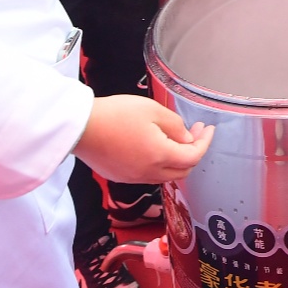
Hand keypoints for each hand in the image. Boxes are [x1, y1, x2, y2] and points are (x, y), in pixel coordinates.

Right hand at [74, 95, 213, 183]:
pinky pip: (149, 175)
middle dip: (194, 152)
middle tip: (195, 132)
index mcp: (159, 156)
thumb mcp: (152, 110)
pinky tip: (155, 147)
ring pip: (166, 175)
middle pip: (183, 171)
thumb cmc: (114, 115)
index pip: (194, 156)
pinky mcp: (120, 176)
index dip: (205, 142)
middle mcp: (148, 172)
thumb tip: (187, 139)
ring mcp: (133, 177)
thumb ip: (175, 126)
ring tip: (176, 138)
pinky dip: (160, 164)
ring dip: (177, 159)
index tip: (208, 130)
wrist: (79, 127)